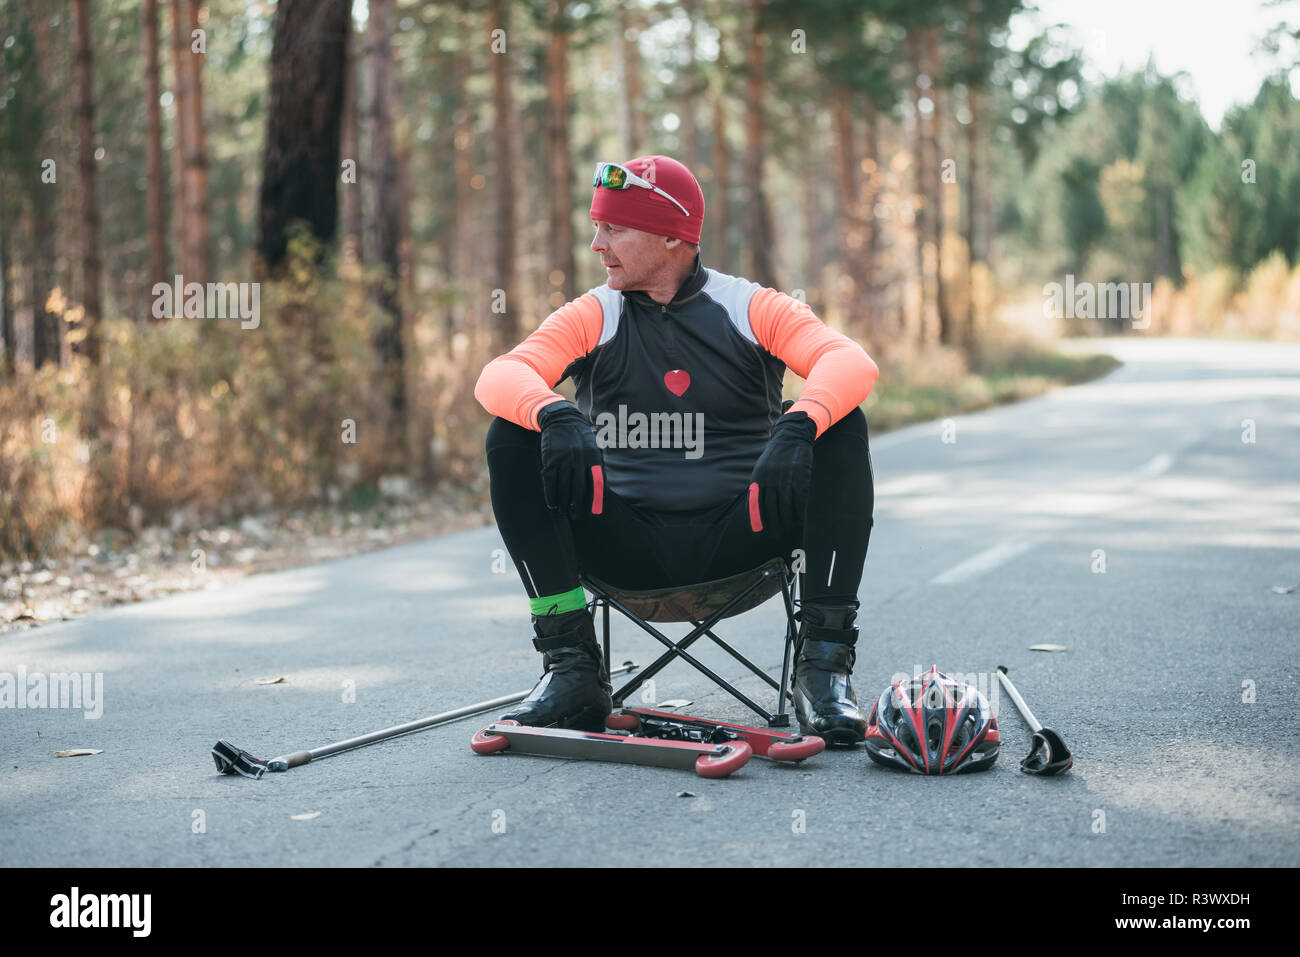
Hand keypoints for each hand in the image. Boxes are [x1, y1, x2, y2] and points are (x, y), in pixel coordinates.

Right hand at [537, 401, 604, 518]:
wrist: (561, 419)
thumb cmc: (580, 437)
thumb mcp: (593, 448)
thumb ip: (597, 466)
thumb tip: (601, 488)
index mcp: (593, 458)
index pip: (596, 484)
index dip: (596, 501)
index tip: (594, 514)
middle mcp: (580, 460)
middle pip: (580, 489)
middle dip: (579, 506)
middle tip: (577, 516)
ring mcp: (564, 460)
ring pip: (564, 487)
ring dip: (564, 503)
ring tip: (564, 512)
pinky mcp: (551, 460)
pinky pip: (550, 482)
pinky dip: (551, 495)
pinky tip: (552, 504)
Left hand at [747, 411, 816, 530]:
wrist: (792, 436)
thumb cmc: (776, 455)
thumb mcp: (761, 468)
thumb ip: (757, 487)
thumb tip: (753, 509)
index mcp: (759, 477)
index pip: (759, 504)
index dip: (762, 519)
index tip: (765, 529)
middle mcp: (771, 478)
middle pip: (773, 507)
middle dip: (776, 522)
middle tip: (779, 532)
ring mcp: (786, 477)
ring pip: (787, 505)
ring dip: (789, 519)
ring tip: (791, 526)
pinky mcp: (800, 475)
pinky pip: (800, 498)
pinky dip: (800, 509)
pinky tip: (801, 516)